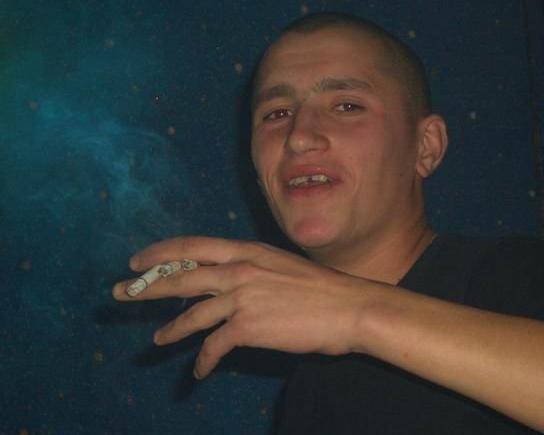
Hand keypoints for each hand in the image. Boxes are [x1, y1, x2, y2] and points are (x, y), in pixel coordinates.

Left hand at [112, 236, 386, 378]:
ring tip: (157, 341)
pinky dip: (204, 360)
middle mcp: (240, 269)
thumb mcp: (280, 264)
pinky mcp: (248, 327)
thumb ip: (252, 269)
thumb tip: (229, 281)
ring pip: (193, 314)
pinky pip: (214, 345)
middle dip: (147, 286)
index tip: (138, 261)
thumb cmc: (320, 288)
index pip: (193, 246)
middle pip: (181, 276)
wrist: (348, 308)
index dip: (160, 253)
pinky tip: (200, 371)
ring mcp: (242, 297)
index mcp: (247, 250)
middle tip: (121, 293)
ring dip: (171, 329)